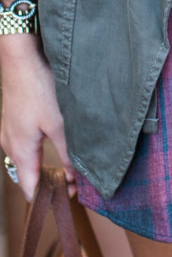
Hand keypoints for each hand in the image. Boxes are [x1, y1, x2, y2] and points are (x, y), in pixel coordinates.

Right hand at [0, 24, 76, 201]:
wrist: (21, 57)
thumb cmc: (38, 88)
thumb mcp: (59, 124)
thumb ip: (68, 153)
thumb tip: (75, 178)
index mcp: (20, 151)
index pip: (29, 188)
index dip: (47, 198)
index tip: (67, 200)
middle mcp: (10, 144)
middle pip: (28, 174)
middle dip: (50, 181)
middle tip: (74, 184)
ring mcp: (9, 130)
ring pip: (27, 157)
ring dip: (46, 164)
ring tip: (69, 166)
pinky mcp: (14, 117)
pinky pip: (25, 142)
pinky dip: (40, 149)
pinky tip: (56, 141)